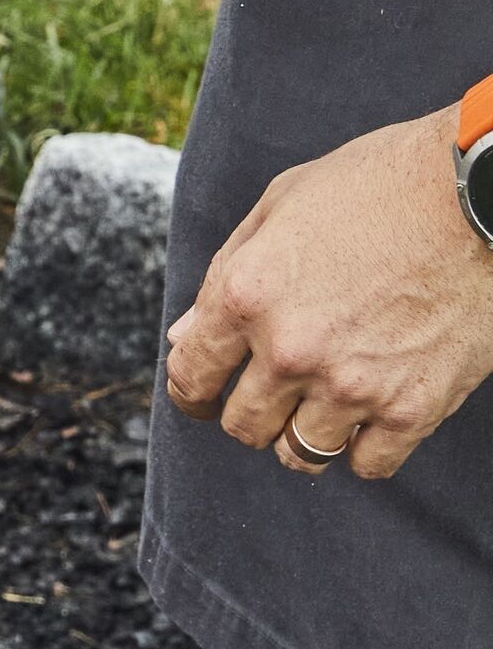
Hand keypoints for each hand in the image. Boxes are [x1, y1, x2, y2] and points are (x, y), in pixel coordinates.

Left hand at [165, 107, 492, 477]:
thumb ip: (227, 273)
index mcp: (247, 295)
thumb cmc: (378, 185)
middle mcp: (291, 350)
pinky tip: (368, 419)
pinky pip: (368, 464)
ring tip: (319, 410)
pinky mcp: (413, 407)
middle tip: (269, 399)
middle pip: (243, 425)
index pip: (191, 375)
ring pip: (299, 454)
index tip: (201, 397)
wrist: (478, 194)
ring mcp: (353, 385)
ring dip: (301, 436)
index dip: (190, 391)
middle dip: (248, 414)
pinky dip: (363, 448)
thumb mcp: (281, 206)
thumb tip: (185, 336)